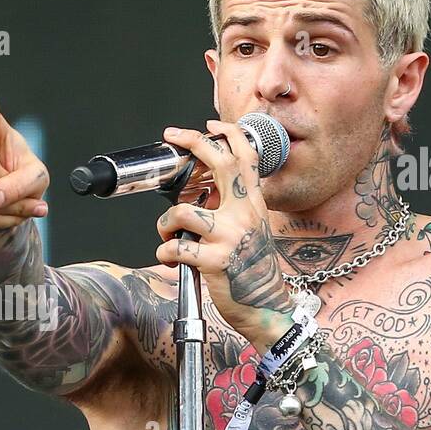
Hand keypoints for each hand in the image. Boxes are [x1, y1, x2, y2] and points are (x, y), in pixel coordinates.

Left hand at [154, 118, 295, 349]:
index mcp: (254, 204)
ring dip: (165, 223)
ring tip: (168, 234)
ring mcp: (229, 237)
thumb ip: (234, 209)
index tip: (209, 124)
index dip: (228, 134)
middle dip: (194, 142)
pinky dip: (165, 252)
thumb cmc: (253, 269)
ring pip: (182, 212)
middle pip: (220, 163)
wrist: (265, 306)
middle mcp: (244, 214)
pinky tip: (170, 258)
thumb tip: (205, 194)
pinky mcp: (214, 261)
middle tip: (174, 137)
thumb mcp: (253, 230)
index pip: (246, 158)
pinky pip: (175, 247)